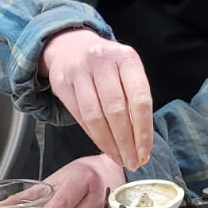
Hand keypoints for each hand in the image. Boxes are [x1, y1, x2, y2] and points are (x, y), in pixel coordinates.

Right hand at [39, 30, 153, 170]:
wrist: (70, 46)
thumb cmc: (107, 65)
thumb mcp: (127, 69)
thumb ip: (135, 97)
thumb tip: (142, 140)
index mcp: (127, 58)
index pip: (140, 98)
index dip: (143, 130)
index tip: (145, 152)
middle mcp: (102, 61)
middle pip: (116, 110)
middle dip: (126, 142)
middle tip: (132, 162)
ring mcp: (79, 71)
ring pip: (95, 116)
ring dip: (108, 143)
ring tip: (119, 158)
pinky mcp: (62, 83)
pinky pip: (79, 117)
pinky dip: (93, 136)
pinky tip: (104, 146)